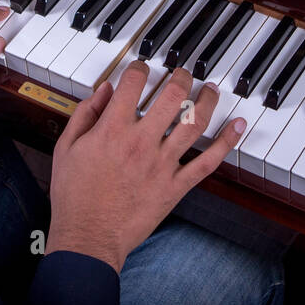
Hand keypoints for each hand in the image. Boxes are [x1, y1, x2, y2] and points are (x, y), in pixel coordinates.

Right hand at [45, 63, 245, 272]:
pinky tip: (237, 126)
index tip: (142, 68)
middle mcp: (141, 142)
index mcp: (112, 130)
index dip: (139, 68)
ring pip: (194, 123)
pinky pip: (207, 162)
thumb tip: (103, 90)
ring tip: (210, 89)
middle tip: (183, 72)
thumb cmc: (75, 196)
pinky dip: (226, 142)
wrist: (88, 237)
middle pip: (172, 96)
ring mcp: (161, 164)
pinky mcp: (175, 186)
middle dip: (181, 76)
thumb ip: (85, 114)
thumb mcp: (67, 148)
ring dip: (207, 100)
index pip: (133, 83)